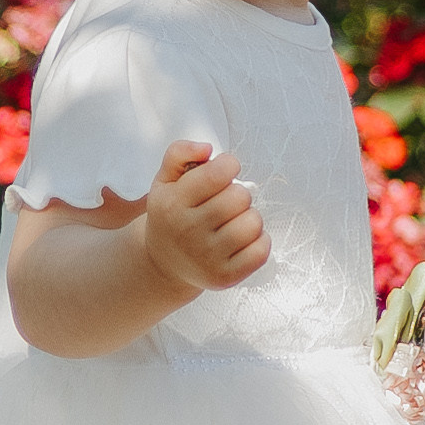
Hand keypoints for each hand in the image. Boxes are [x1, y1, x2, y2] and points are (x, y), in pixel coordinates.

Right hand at [140, 141, 269, 299]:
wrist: (162, 263)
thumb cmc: (172, 215)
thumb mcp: (165, 180)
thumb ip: (180, 152)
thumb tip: (206, 148)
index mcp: (173, 203)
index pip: (218, 173)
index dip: (228, 165)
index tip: (223, 171)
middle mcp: (188, 231)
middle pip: (240, 196)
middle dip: (237, 193)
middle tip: (224, 202)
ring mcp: (207, 257)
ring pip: (253, 222)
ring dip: (248, 217)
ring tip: (231, 221)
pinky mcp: (225, 276)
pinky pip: (261, 250)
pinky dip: (259, 240)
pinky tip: (241, 240)